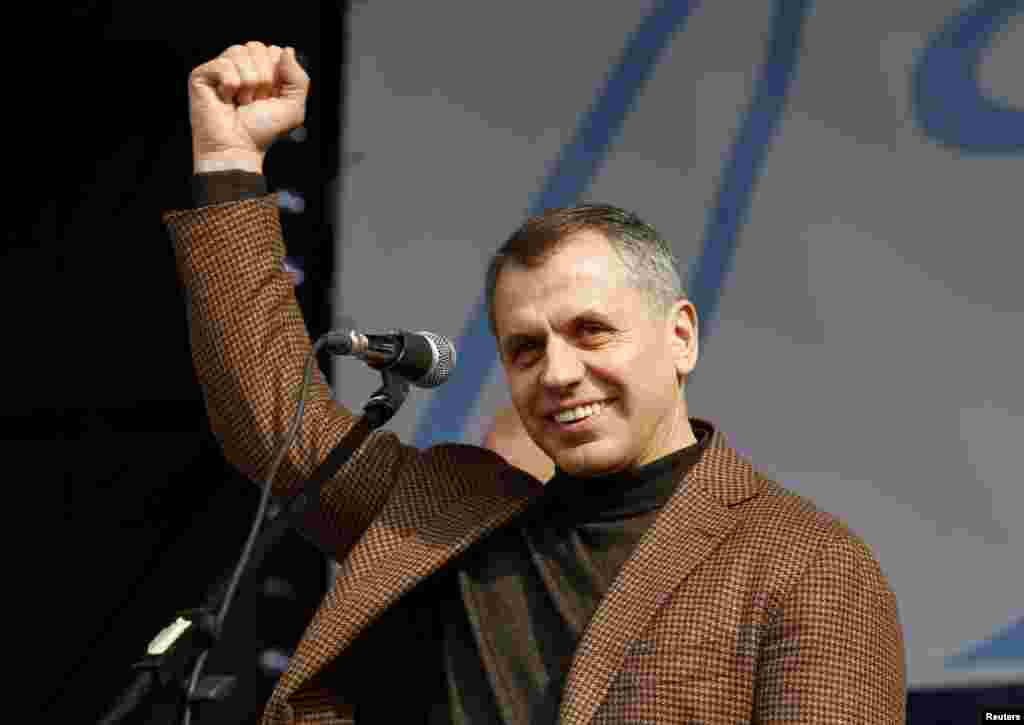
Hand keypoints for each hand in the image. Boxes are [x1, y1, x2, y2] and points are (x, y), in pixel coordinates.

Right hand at [188, 41, 309, 172]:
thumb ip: (298, 78)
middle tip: (255, 102)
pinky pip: (223, 64)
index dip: (277, 75)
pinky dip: (230, 85)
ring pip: (239, 52)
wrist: (239, 147)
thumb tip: (287, 50)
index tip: (271, 98)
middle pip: (256, 47)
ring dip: (247, 83)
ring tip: (241, 102)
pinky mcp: (202, 74)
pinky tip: (225, 99)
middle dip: (263, 79)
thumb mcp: (293, 107)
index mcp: (262, 69)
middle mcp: (241, 65)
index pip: (274, 51)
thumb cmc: (263, 129)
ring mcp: (220, 68)